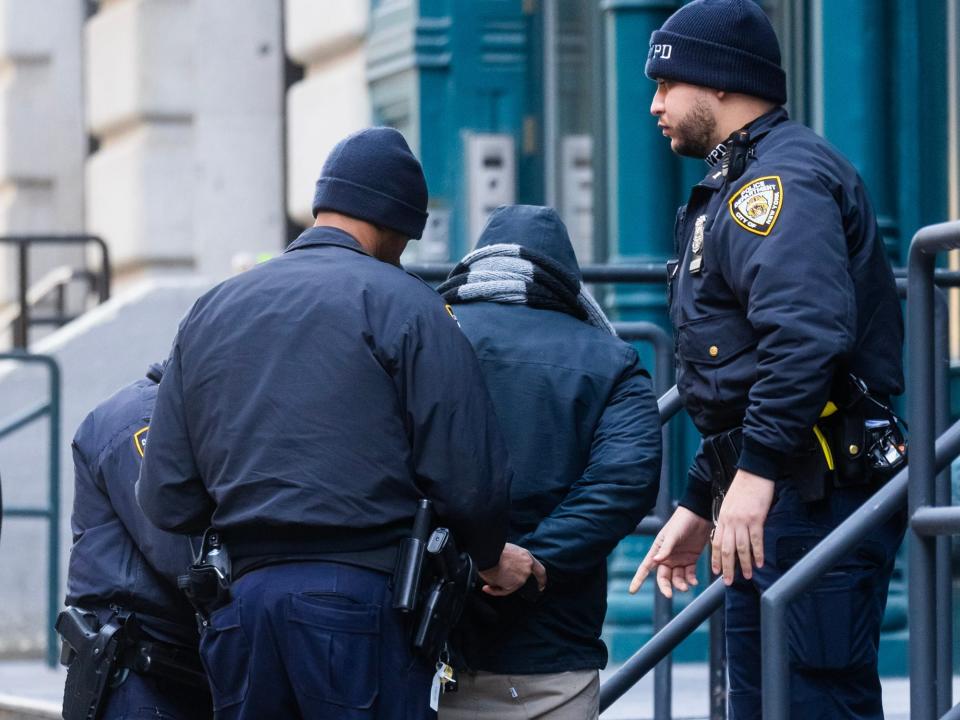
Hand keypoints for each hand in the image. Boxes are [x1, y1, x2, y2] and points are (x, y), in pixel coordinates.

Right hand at [477, 543, 546, 596]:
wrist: (488, 553)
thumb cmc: (495, 550)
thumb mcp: (510, 551)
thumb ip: (515, 560)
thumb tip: (509, 572)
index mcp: (527, 557)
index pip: (539, 570)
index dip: (541, 580)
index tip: (541, 587)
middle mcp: (527, 568)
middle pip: (520, 579)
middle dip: (509, 579)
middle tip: (496, 574)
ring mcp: (522, 577)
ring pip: (510, 585)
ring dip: (499, 582)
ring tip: (489, 574)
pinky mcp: (514, 585)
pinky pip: (503, 591)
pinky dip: (494, 590)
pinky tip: (486, 587)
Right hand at [629, 507, 711, 598]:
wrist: (699, 516)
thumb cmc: (681, 522)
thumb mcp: (672, 535)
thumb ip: (665, 549)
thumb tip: (655, 560)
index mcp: (657, 550)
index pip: (645, 567)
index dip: (638, 579)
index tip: (632, 591)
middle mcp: (666, 557)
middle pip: (662, 577)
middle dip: (665, 587)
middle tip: (668, 594)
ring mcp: (679, 559)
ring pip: (676, 578)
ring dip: (680, 584)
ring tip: (686, 586)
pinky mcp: (691, 559)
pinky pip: (689, 574)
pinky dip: (691, 580)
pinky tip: (694, 582)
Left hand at [711, 469, 774, 583]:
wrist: (753, 473)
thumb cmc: (742, 488)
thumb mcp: (729, 505)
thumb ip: (729, 520)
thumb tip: (731, 535)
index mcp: (722, 518)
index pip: (716, 543)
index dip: (716, 559)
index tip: (717, 572)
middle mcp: (730, 522)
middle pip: (726, 549)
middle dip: (727, 568)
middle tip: (729, 582)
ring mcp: (742, 521)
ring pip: (741, 548)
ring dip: (743, 564)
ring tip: (747, 576)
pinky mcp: (756, 519)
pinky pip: (756, 540)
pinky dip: (758, 553)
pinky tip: (760, 563)